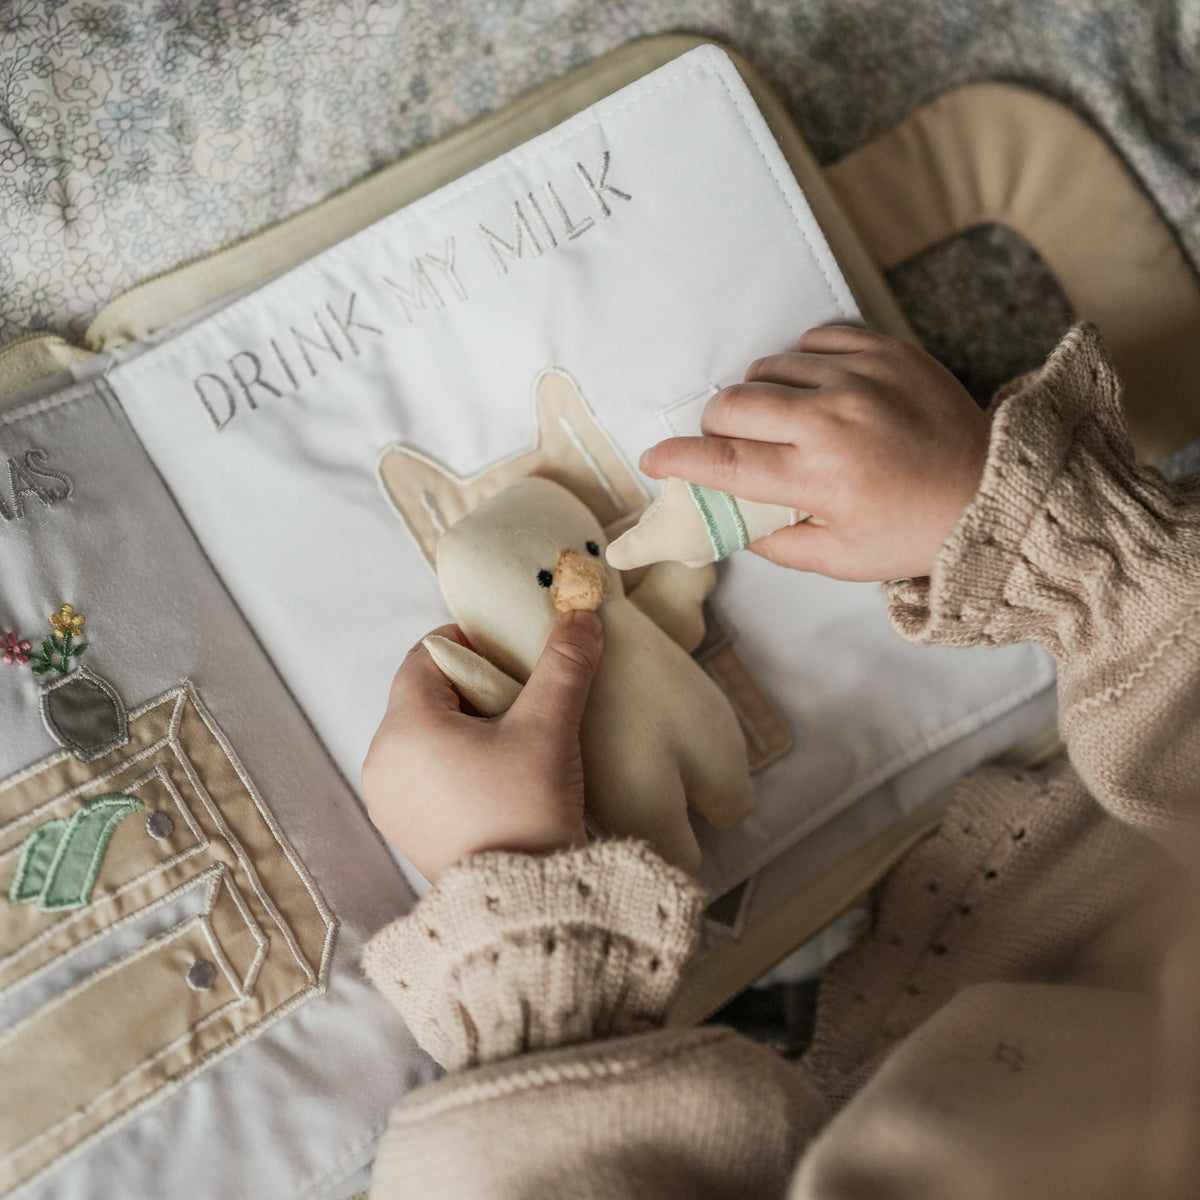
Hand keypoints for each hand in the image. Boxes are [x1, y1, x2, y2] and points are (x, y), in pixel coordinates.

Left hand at [362, 611, 603, 882]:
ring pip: (423, 738)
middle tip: (523, 702)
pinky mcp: (404, 833)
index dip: (471, 648)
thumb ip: (564, 665)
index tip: (512, 660)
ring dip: (465, 729)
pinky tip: (497, 782)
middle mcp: (381, 762)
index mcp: (404, 727)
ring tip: (515, 745)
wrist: (526, 905)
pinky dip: (454, 765)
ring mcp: (388, 802)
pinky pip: (423, 776)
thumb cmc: (527, 809)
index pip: (427, 657)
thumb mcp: (550, 727)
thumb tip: (580, 616)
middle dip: (473, 690)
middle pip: (423, 697)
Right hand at [639, 326, 989, 580]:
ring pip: (767, 367)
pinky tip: (815, 391)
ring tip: (782, 422)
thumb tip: (725, 516)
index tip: (653, 460)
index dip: (679, 460)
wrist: (994, 489)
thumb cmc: (913, 533)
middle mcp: (835, 419)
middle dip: (716, 428)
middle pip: (734, 405)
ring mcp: (862, 377)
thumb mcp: (838, 561)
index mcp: (821, 478)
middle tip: (732, 447)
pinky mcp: (885, 350)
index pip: (725, 463)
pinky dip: (799, 364)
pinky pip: (812, 340)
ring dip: (758, 396)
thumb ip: (772, 541)